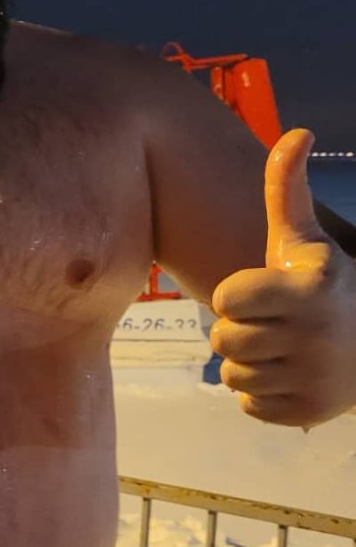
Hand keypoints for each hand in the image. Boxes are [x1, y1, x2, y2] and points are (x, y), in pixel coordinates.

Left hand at [210, 129, 355, 426]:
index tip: (266, 293)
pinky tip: (289, 377)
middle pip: (222, 340)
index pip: (226, 298)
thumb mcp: (304, 241)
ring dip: (248, 364)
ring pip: (232, 376)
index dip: (238, 296)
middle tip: (272, 325)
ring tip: (281, 350)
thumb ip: (287, 192)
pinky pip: (248, 406)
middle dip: (240, 331)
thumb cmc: (323, 287)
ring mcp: (314, 378)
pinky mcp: (308, 414)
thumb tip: (293, 133)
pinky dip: (262, 395)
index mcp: (309, 288)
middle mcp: (315, 334)